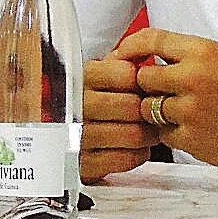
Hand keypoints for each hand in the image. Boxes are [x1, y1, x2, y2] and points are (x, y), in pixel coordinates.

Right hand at [79, 53, 156, 182]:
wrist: (63, 136)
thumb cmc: (92, 100)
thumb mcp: (101, 73)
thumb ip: (122, 60)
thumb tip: (145, 53)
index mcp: (81, 78)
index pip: (126, 74)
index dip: (143, 82)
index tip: (144, 87)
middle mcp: (76, 106)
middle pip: (132, 106)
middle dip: (150, 111)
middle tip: (154, 113)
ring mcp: (78, 137)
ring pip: (133, 135)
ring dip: (148, 134)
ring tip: (148, 131)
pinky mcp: (84, 165)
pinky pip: (126, 159)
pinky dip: (138, 154)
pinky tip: (134, 148)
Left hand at [111, 29, 217, 172]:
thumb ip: (187, 57)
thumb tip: (147, 60)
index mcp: (203, 52)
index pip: (150, 40)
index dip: (128, 48)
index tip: (120, 56)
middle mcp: (193, 78)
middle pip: (142, 79)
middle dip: (148, 86)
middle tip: (164, 92)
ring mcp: (191, 111)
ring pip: (148, 109)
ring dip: (158, 112)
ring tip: (183, 112)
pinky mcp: (192, 140)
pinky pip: (163, 135)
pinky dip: (172, 133)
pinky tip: (195, 129)